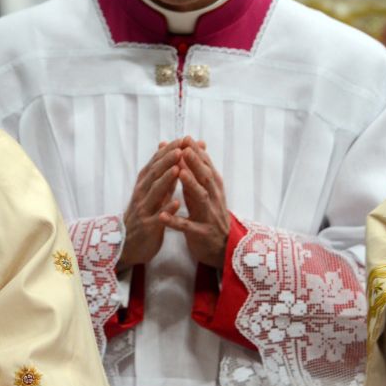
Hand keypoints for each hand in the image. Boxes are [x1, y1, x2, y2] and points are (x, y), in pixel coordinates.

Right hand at [119, 141, 182, 269]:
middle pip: (154, 174)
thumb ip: (161, 173)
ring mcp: (143, 210)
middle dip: (167, 160)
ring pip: (154, 192)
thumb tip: (167, 149)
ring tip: (178, 169)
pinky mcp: (147, 227)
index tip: (182, 139)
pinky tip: (177, 203)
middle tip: (180, 147)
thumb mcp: (151, 192)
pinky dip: (166, 209)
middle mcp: (141, 195)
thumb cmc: (144, 215)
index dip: (168, 151)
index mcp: (143, 185)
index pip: (155, 163)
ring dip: (166, 180)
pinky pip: (157, 217)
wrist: (127, 244)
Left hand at [163, 137, 230, 267]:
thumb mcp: (204, 191)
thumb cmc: (208, 214)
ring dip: (190, 185)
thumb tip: (194, 146)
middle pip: (206, 178)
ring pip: (201, 198)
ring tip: (179, 173)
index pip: (207, 167)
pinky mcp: (201, 234)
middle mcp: (214, 199)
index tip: (187, 138)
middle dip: (196, 163)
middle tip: (184, 149)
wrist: (222, 247)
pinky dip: (175, 221)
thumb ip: (198, 171)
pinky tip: (163, 216)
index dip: (197, 153)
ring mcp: (208, 216)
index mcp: (214, 188)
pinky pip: (187, 227)